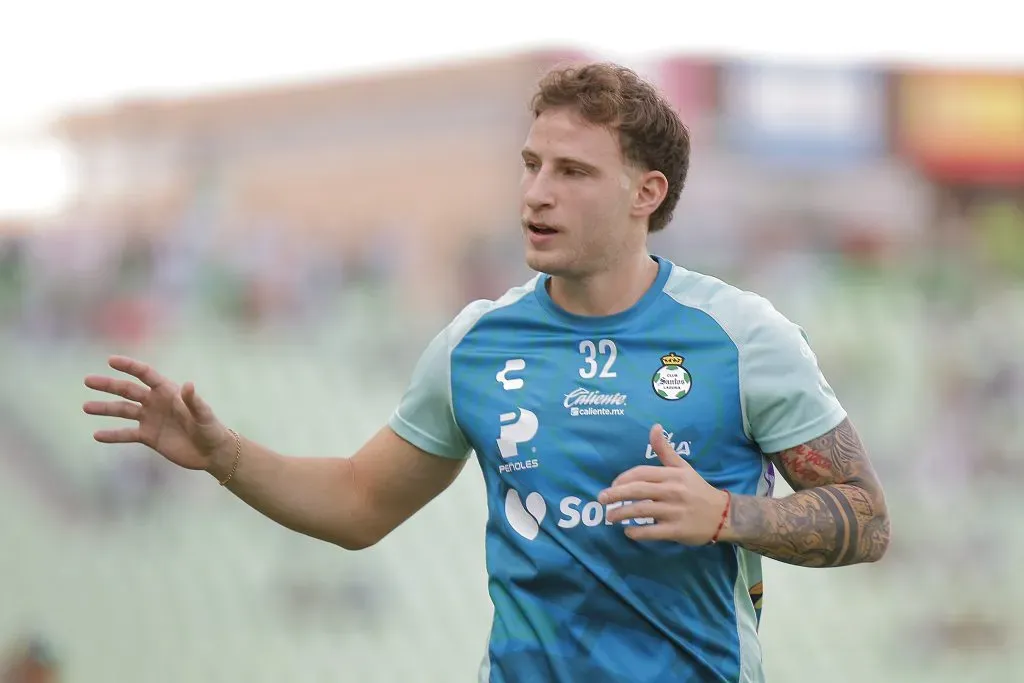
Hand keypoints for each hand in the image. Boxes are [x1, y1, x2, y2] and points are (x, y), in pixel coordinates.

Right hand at [83, 356, 232, 472]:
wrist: (211, 453)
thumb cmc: (211, 429)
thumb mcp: (204, 415)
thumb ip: (194, 401)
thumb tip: (188, 384)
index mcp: (168, 392)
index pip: (146, 374)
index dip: (129, 366)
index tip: (111, 360)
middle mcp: (156, 403)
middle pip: (128, 390)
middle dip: (109, 385)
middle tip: (88, 380)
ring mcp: (150, 419)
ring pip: (123, 410)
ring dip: (105, 408)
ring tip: (86, 407)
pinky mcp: (148, 437)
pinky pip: (126, 434)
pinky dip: (112, 435)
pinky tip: (97, 435)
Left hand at [598, 424, 729, 544]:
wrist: (723, 514)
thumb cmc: (697, 489)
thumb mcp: (683, 467)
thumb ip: (665, 450)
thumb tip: (654, 427)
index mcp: (672, 475)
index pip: (641, 473)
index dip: (623, 479)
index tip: (612, 485)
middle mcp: (673, 491)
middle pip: (638, 490)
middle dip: (616, 494)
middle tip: (600, 499)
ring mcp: (675, 511)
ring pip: (642, 511)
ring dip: (622, 513)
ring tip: (610, 517)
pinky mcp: (677, 530)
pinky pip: (652, 531)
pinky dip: (638, 532)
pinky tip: (628, 532)